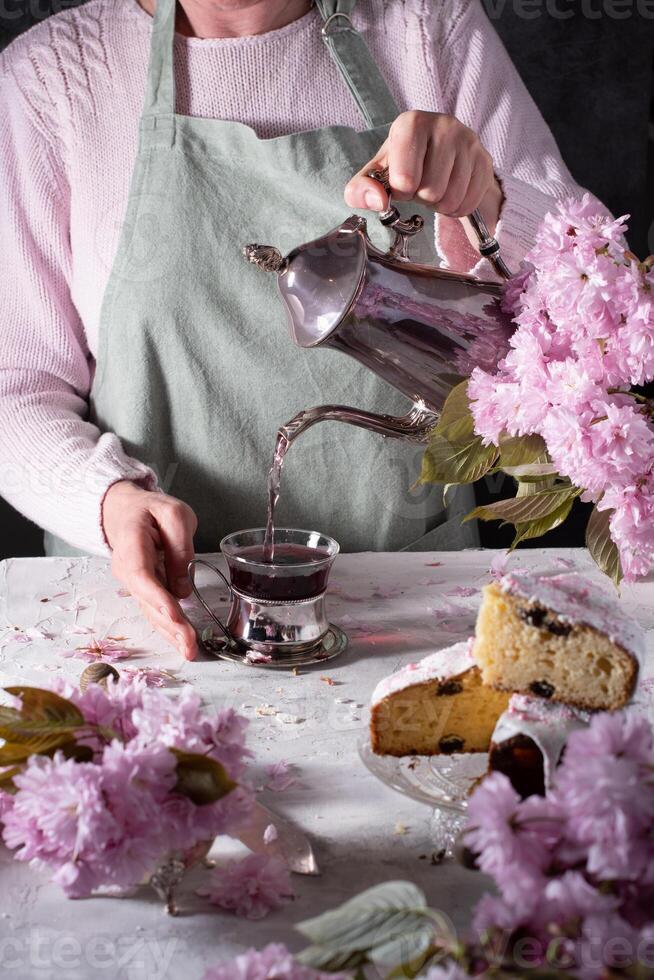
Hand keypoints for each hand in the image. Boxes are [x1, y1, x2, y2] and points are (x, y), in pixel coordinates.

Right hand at [102, 481, 198, 658]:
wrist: (125, 512)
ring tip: (189, 651)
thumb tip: (182, 589)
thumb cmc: (152, 510)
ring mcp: (133, 583)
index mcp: (131, 544)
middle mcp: (126, 569)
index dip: (158, 598)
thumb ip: (180, 547)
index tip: (175, 615)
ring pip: (151, 611)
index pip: (142, 575)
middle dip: (170, 625)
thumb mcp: (175, 514)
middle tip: (190, 645)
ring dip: (170, 633)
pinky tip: (182, 643)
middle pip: (147, 601)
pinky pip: (155, 611)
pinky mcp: (143, 590)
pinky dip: (169, 627)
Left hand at [345, 110, 502, 227]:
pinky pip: (468, 203)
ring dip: (439, 204)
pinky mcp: (485, 160)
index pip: (404, 177)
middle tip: (421, 184)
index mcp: (412, 123)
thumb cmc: (404, 162)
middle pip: (430, 191)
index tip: (401, 183)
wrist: (440, 154)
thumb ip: (361, 189)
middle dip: (422, 197)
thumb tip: (376, 201)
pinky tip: (450, 192)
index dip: (401, 190)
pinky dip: (456, 208)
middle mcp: (444, 125)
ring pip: (451, 199)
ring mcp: (469, 141)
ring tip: (435, 187)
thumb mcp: (377, 173)